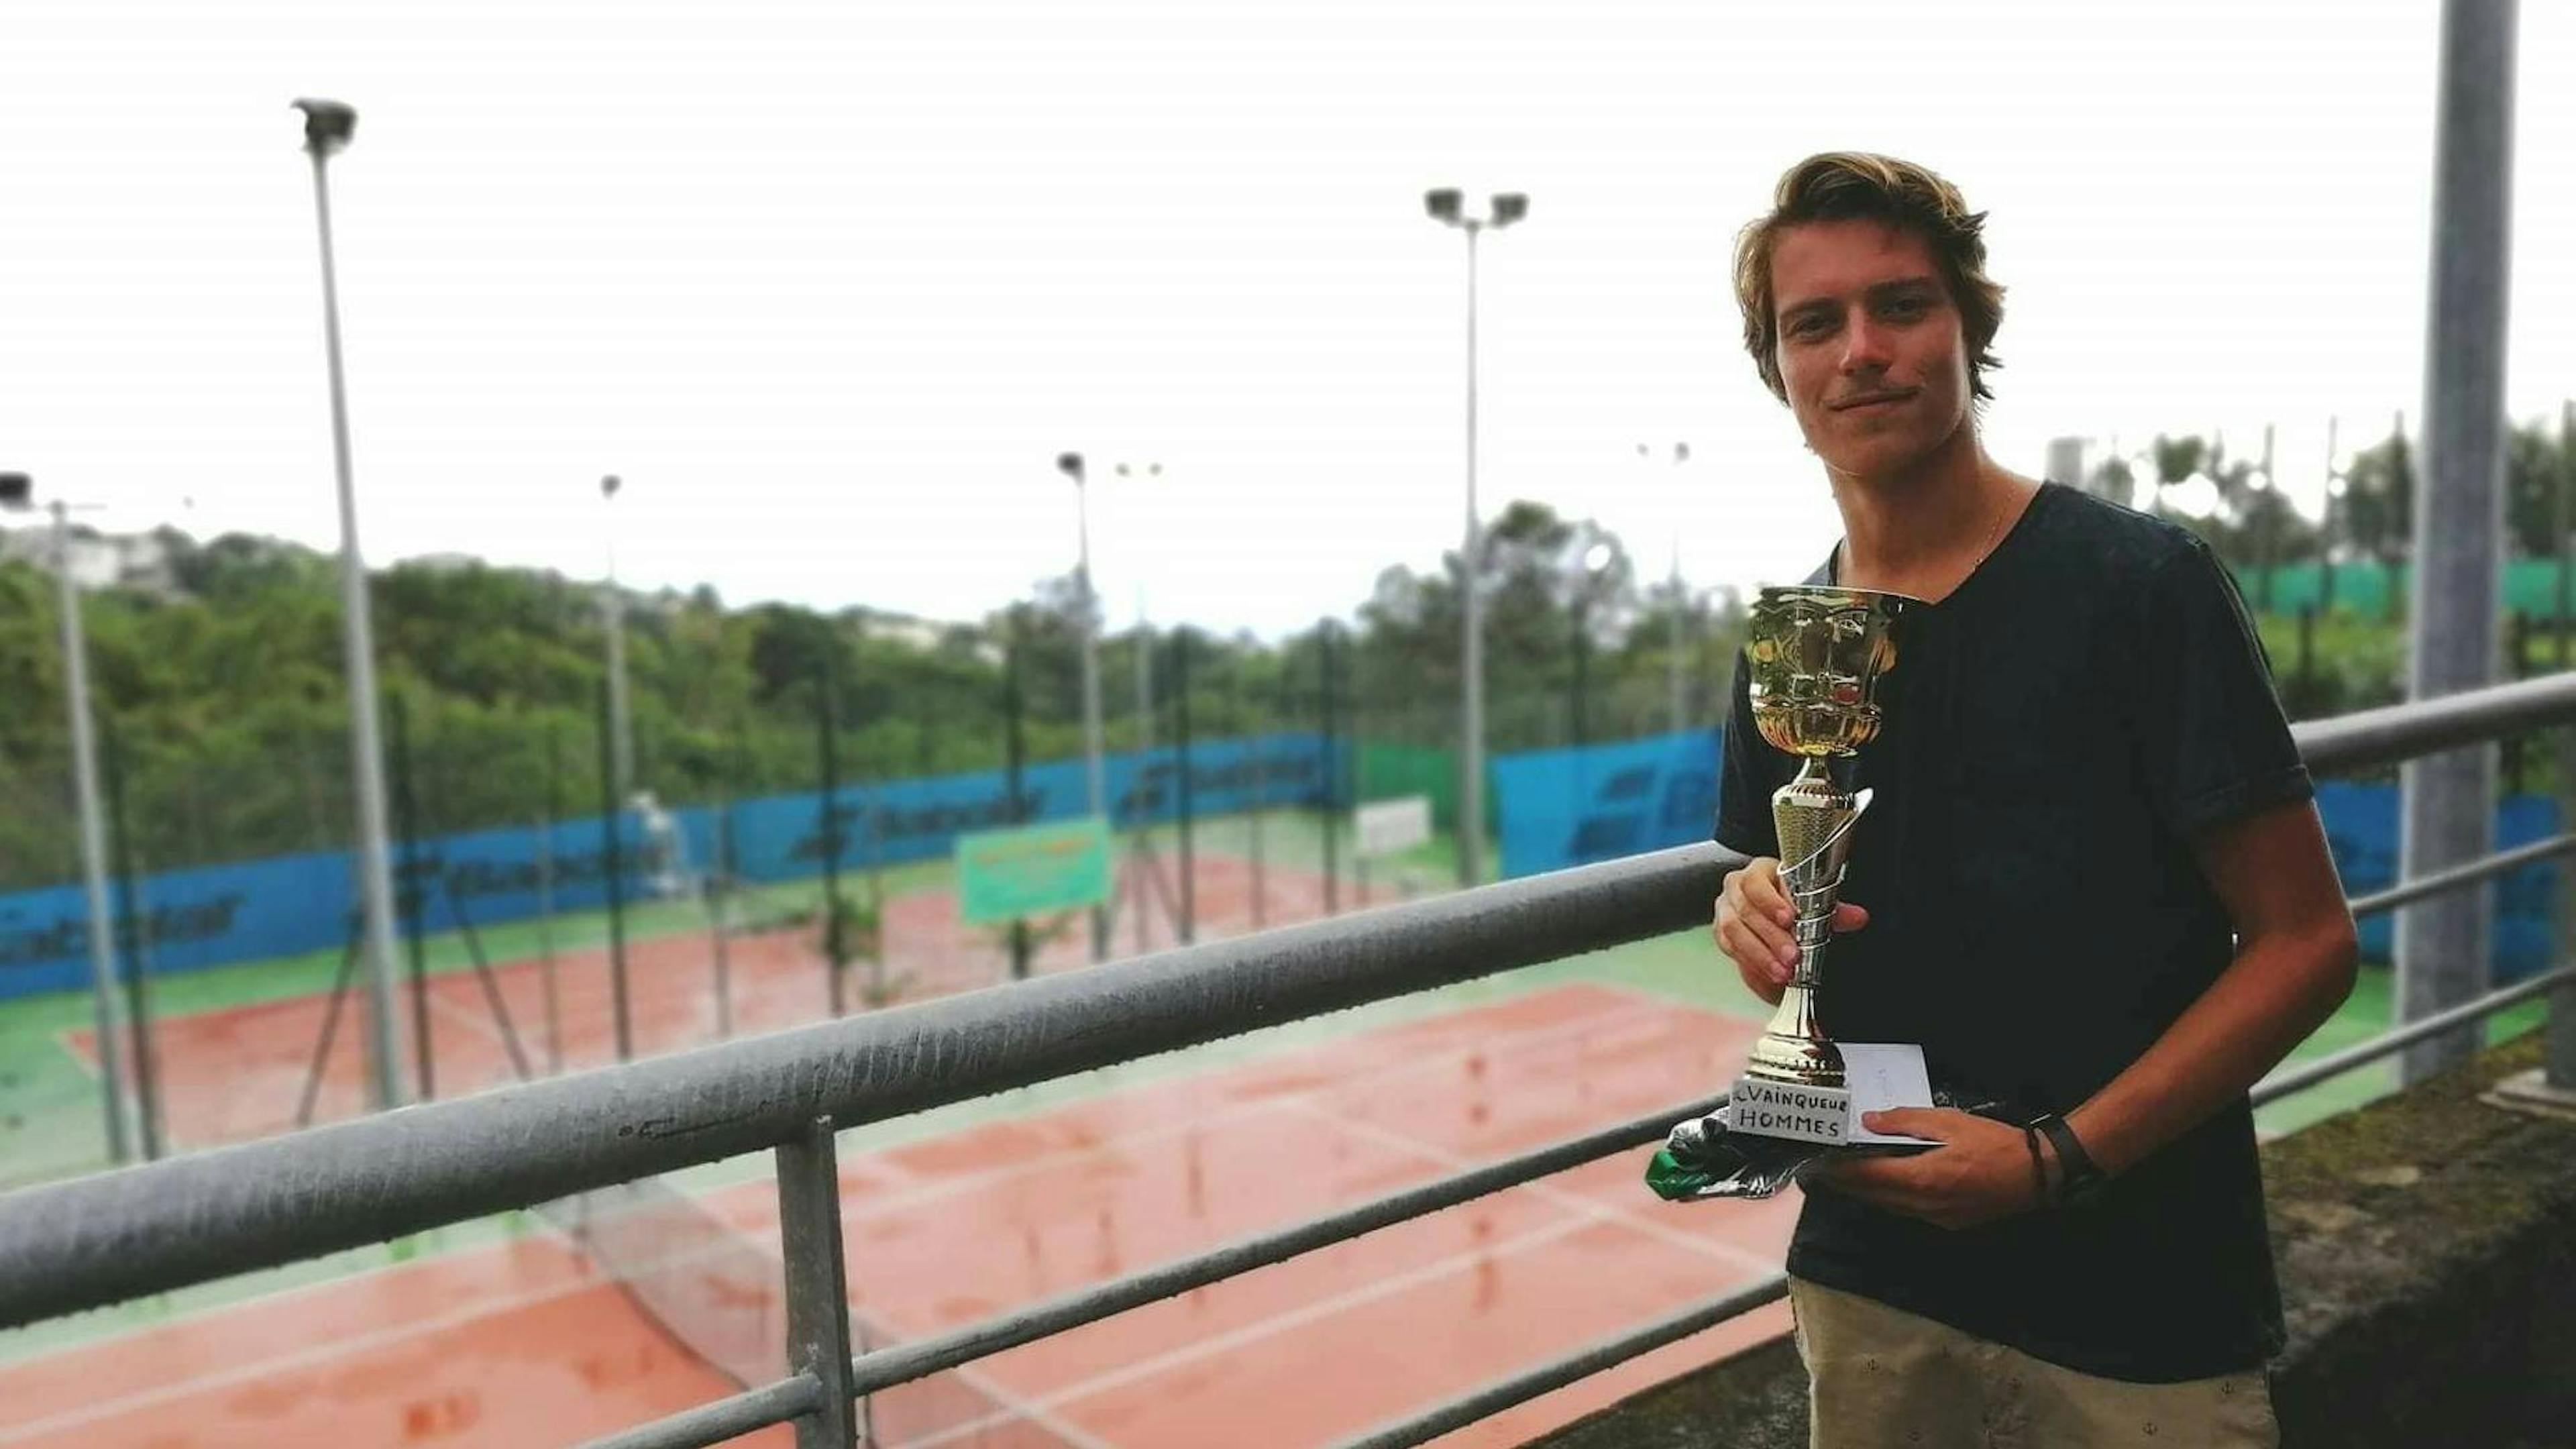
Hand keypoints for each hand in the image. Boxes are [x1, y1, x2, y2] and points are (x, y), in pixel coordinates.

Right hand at [1712, 857, 1868, 1004]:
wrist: (1768, 906)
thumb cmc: (1792, 898)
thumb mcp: (1814, 899)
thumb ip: (1834, 909)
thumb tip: (1858, 917)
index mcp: (1758, 872)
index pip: (1756, 882)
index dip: (1771, 902)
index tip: (1789, 918)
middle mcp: (1735, 890)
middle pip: (1746, 912)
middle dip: (1770, 938)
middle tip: (1792, 957)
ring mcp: (1725, 912)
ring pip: (1734, 934)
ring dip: (1759, 956)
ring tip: (1782, 973)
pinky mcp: (1722, 936)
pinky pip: (1731, 952)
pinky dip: (1751, 966)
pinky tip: (1768, 978)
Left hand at [1804, 1108, 2042, 1229]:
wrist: (2037, 1173)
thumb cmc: (1993, 1142)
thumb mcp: (1948, 1122)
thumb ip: (1905, 1122)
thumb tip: (1869, 1121)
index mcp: (1921, 1179)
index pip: (1867, 1178)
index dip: (1839, 1172)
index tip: (1816, 1164)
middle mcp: (1923, 1205)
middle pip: (1873, 1197)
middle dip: (1847, 1185)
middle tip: (1822, 1171)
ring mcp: (1937, 1217)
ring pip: (1890, 1207)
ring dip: (1867, 1194)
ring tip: (1848, 1177)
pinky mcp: (1949, 1221)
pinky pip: (1909, 1211)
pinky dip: (1891, 1199)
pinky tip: (1887, 1185)